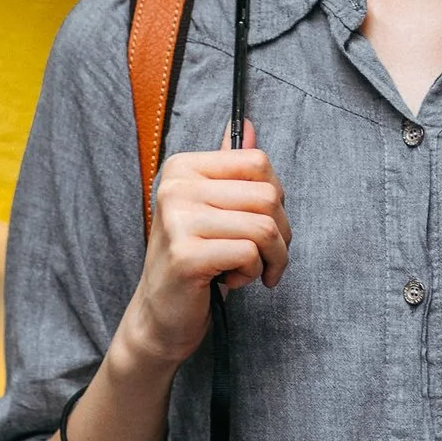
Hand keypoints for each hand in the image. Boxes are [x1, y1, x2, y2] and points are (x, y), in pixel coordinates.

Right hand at [113, 122, 289, 368]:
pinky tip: (230, 281)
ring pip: (264, 227)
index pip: (258, 161)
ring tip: (249, 270)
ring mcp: (177, 220)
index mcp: (183, 167)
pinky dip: (252, 273)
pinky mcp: (186, 255)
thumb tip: (247, 124)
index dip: (275, 198)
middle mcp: (176, 186)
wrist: (161, 316)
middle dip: (280, 234)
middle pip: (268, 195)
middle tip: (263, 256)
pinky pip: (250, 253)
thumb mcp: (212, 209)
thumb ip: (229, 168)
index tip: (265, 224)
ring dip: (270, 258)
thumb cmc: (194, 260)